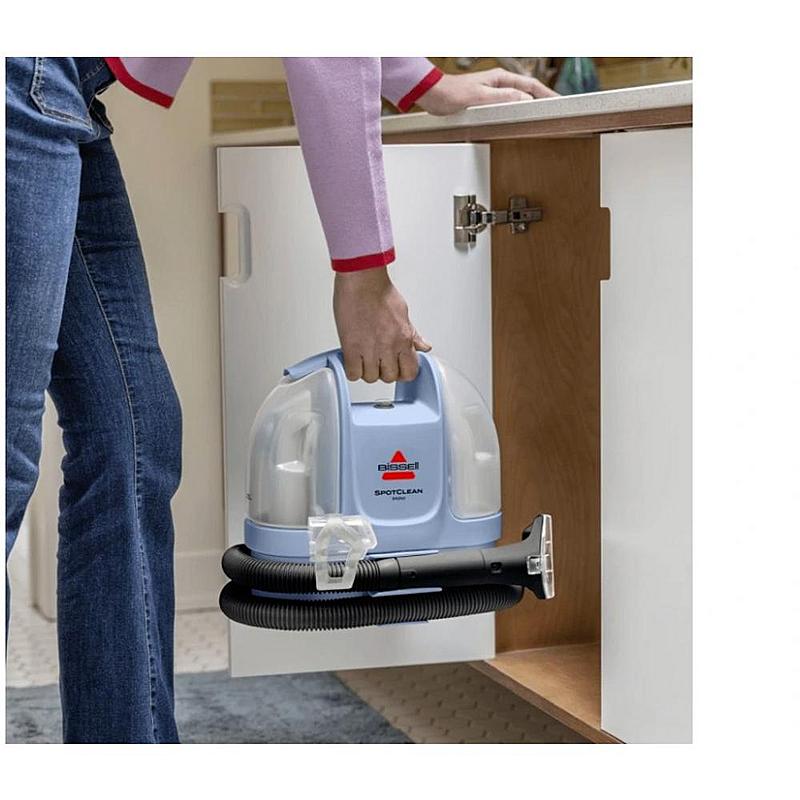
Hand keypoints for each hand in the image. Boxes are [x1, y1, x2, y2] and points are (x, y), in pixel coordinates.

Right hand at [333, 267, 430, 382]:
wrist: (362, 280)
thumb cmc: (379, 291)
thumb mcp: (403, 313)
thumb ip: (413, 334)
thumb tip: (424, 346)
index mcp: (404, 339)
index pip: (410, 372)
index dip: (402, 373)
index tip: (396, 367)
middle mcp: (389, 346)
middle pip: (389, 377)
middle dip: (383, 371)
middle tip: (377, 360)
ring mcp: (370, 349)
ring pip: (371, 377)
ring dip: (366, 370)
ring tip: (363, 358)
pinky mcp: (351, 347)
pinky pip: (353, 373)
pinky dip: (352, 369)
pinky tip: (352, 358)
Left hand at [416, 68, 558, 115]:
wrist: (433, 96)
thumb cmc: (451, 94)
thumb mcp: (480, 97)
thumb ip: (503, 98)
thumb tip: (524, 99)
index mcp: (500, 78)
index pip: (531, 85)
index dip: (547, 95)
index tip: (559, 102)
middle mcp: (499, 84)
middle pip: (528, 91)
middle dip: (544, 100)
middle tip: (558, 110)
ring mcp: (493, 93)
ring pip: (519, 99)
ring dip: (532, 106)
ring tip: (544, 115)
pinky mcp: (486, 102)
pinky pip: (509, 106)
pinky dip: (518, 112)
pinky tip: (521, 119)